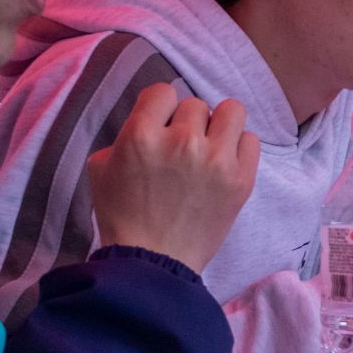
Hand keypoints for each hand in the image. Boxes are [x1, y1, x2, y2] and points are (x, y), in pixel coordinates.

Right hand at [89, 83, 259, 272]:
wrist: (154, 262)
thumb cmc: (122, 216)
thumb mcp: (102, 167)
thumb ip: (126, 135)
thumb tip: (152, 122)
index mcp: (141, 135)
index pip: (163, 91)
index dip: (160, 108)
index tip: (160, 126)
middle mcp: (182, 141)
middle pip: (195, 104)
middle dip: (187, 123)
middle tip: (181, 148)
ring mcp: (216, 160)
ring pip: (231, 111)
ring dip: (219, 126)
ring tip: (210, 146)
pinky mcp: (242, 179)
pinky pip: (251, 140)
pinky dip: (238, 147)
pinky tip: (224, 163)